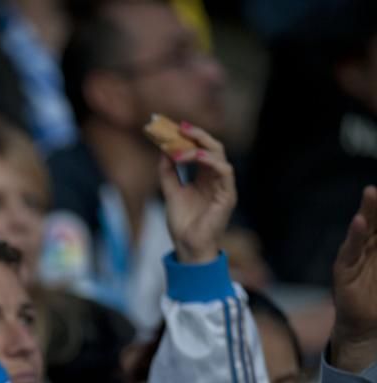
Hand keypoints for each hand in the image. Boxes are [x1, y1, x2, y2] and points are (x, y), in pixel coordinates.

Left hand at [158, 123, 235, 264]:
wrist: (187, 246)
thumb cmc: (182, 222)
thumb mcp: (170, 192)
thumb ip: (167, 172)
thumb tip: (163, 150)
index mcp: (204, 177)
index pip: (200, 149)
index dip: (188, 137)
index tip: (172, 127)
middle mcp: (215, 178)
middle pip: (212, 147)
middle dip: (197, 134)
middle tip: (180, 127)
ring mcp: (224, 186)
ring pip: (219, 155)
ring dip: (200, 146)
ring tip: (181, 145)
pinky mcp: (228, 195)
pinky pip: (225, 171)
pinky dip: (211, 161)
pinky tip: (196, 157)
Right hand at [331, 185, 376, 372]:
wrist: (367, 329)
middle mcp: (369, 248)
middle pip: (376, 220)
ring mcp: (355, 258)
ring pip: (362, 230)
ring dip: (367, 211)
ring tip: (371, 193)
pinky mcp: (344, 271)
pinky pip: (349, 251)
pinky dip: (353, 237)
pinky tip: (358, 222)